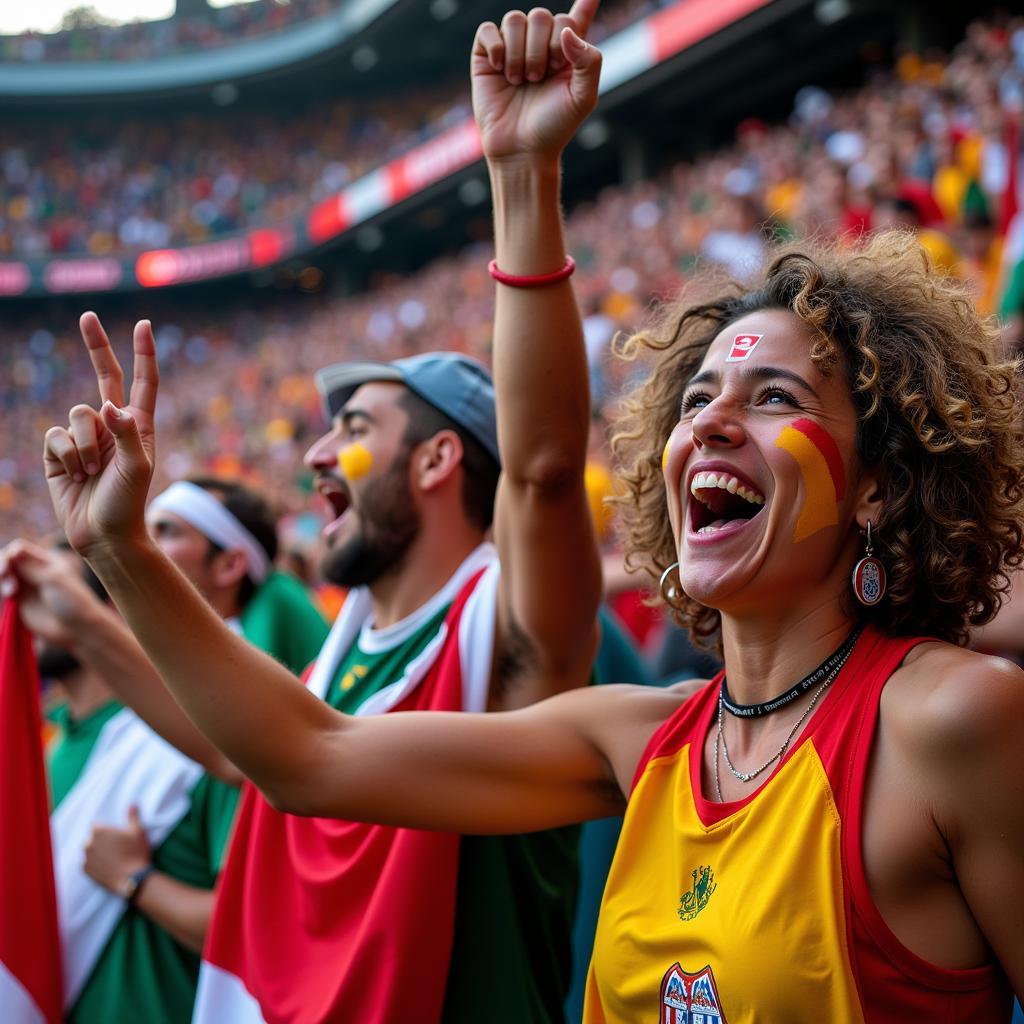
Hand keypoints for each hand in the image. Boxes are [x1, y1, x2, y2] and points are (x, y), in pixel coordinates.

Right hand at [0, 540, 105, 648]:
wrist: (78, 629)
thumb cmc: (72, 601)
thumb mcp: (54, 580)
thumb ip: (31, 567)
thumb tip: (12, 550)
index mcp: (47, 561)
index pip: (19, 548)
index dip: (10, 554)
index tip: (9, 564)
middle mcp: (35, 571)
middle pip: (8, 559)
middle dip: (1, 564)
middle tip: (4, 574)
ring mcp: (27, 587)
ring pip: (4, 574)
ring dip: (1, 578)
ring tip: (10, 592)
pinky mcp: (21, 602)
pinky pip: (4, 590)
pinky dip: (0, 589)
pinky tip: (8, 595)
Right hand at [43, 313, 157, 558]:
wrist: (103, 536)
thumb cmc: (128, 504)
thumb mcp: (137, 469)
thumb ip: (128, 434)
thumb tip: (109, 405)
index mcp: (139, 427)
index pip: (142, 383)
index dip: (143, 355)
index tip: (144, 325)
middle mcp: (112, 426)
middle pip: (103, 377)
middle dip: (96, 347)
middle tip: (87, 316)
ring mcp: (85, 437)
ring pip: (77, 415)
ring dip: (84, 445)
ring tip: (92, 473)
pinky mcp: (59, 452)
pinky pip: (56, 436)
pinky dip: (66, 455)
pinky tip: (74, 476)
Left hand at [83, 805, 150, 894]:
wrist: (133, 879)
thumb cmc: (136, 852)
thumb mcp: (138, 831)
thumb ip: (132, 816)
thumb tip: (132, 804)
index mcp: (99, 831)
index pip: (96, 827)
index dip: (105, 831)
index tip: (114, 837)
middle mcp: (89, 844)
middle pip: (91, 839)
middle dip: (100, 842)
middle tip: (114, 849)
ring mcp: (86, 858)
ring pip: (89, 852)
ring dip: (96, 853)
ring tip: (110, 859)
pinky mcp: (86, 872)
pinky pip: (87, 865)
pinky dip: (94, 865)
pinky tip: (106, 867)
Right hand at [471, 0, 602, 164]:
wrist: (522, 150)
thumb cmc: (555, 127)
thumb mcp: (584, 98)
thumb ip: (589, 61)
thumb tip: (565, 31)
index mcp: (567, 52)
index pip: (576, 16)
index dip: (585, 1)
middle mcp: (540, 45)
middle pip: (542, 16)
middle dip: (542, 48)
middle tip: (540, 78)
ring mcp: (512, 49)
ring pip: (515, 19)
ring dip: (520, 53)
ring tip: (521, 81)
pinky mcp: (486, 58)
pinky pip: (488, 30)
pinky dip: (496, 46)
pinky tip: (501, 69)